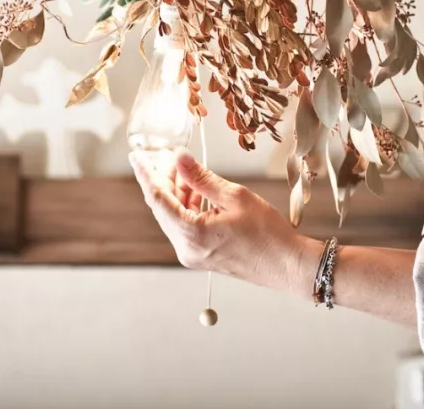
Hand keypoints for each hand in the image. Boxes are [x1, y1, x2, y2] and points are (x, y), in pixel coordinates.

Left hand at [129, 149, 316, 290]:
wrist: (287, 266)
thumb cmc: (268, 233)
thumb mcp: (235, 196)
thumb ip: (202, 178)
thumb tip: (180, 159)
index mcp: (192, 234)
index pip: (158, 198)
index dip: (146, 174)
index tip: (136, 157)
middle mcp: (186, 249)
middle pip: (163, 208)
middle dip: (165, 181)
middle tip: (171, 157)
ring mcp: (193, 255)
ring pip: (173, 217)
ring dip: (178, 193)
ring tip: (188, 171)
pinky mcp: (202, 256)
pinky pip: (185, 227)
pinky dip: (187, 207)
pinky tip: (197, 191)